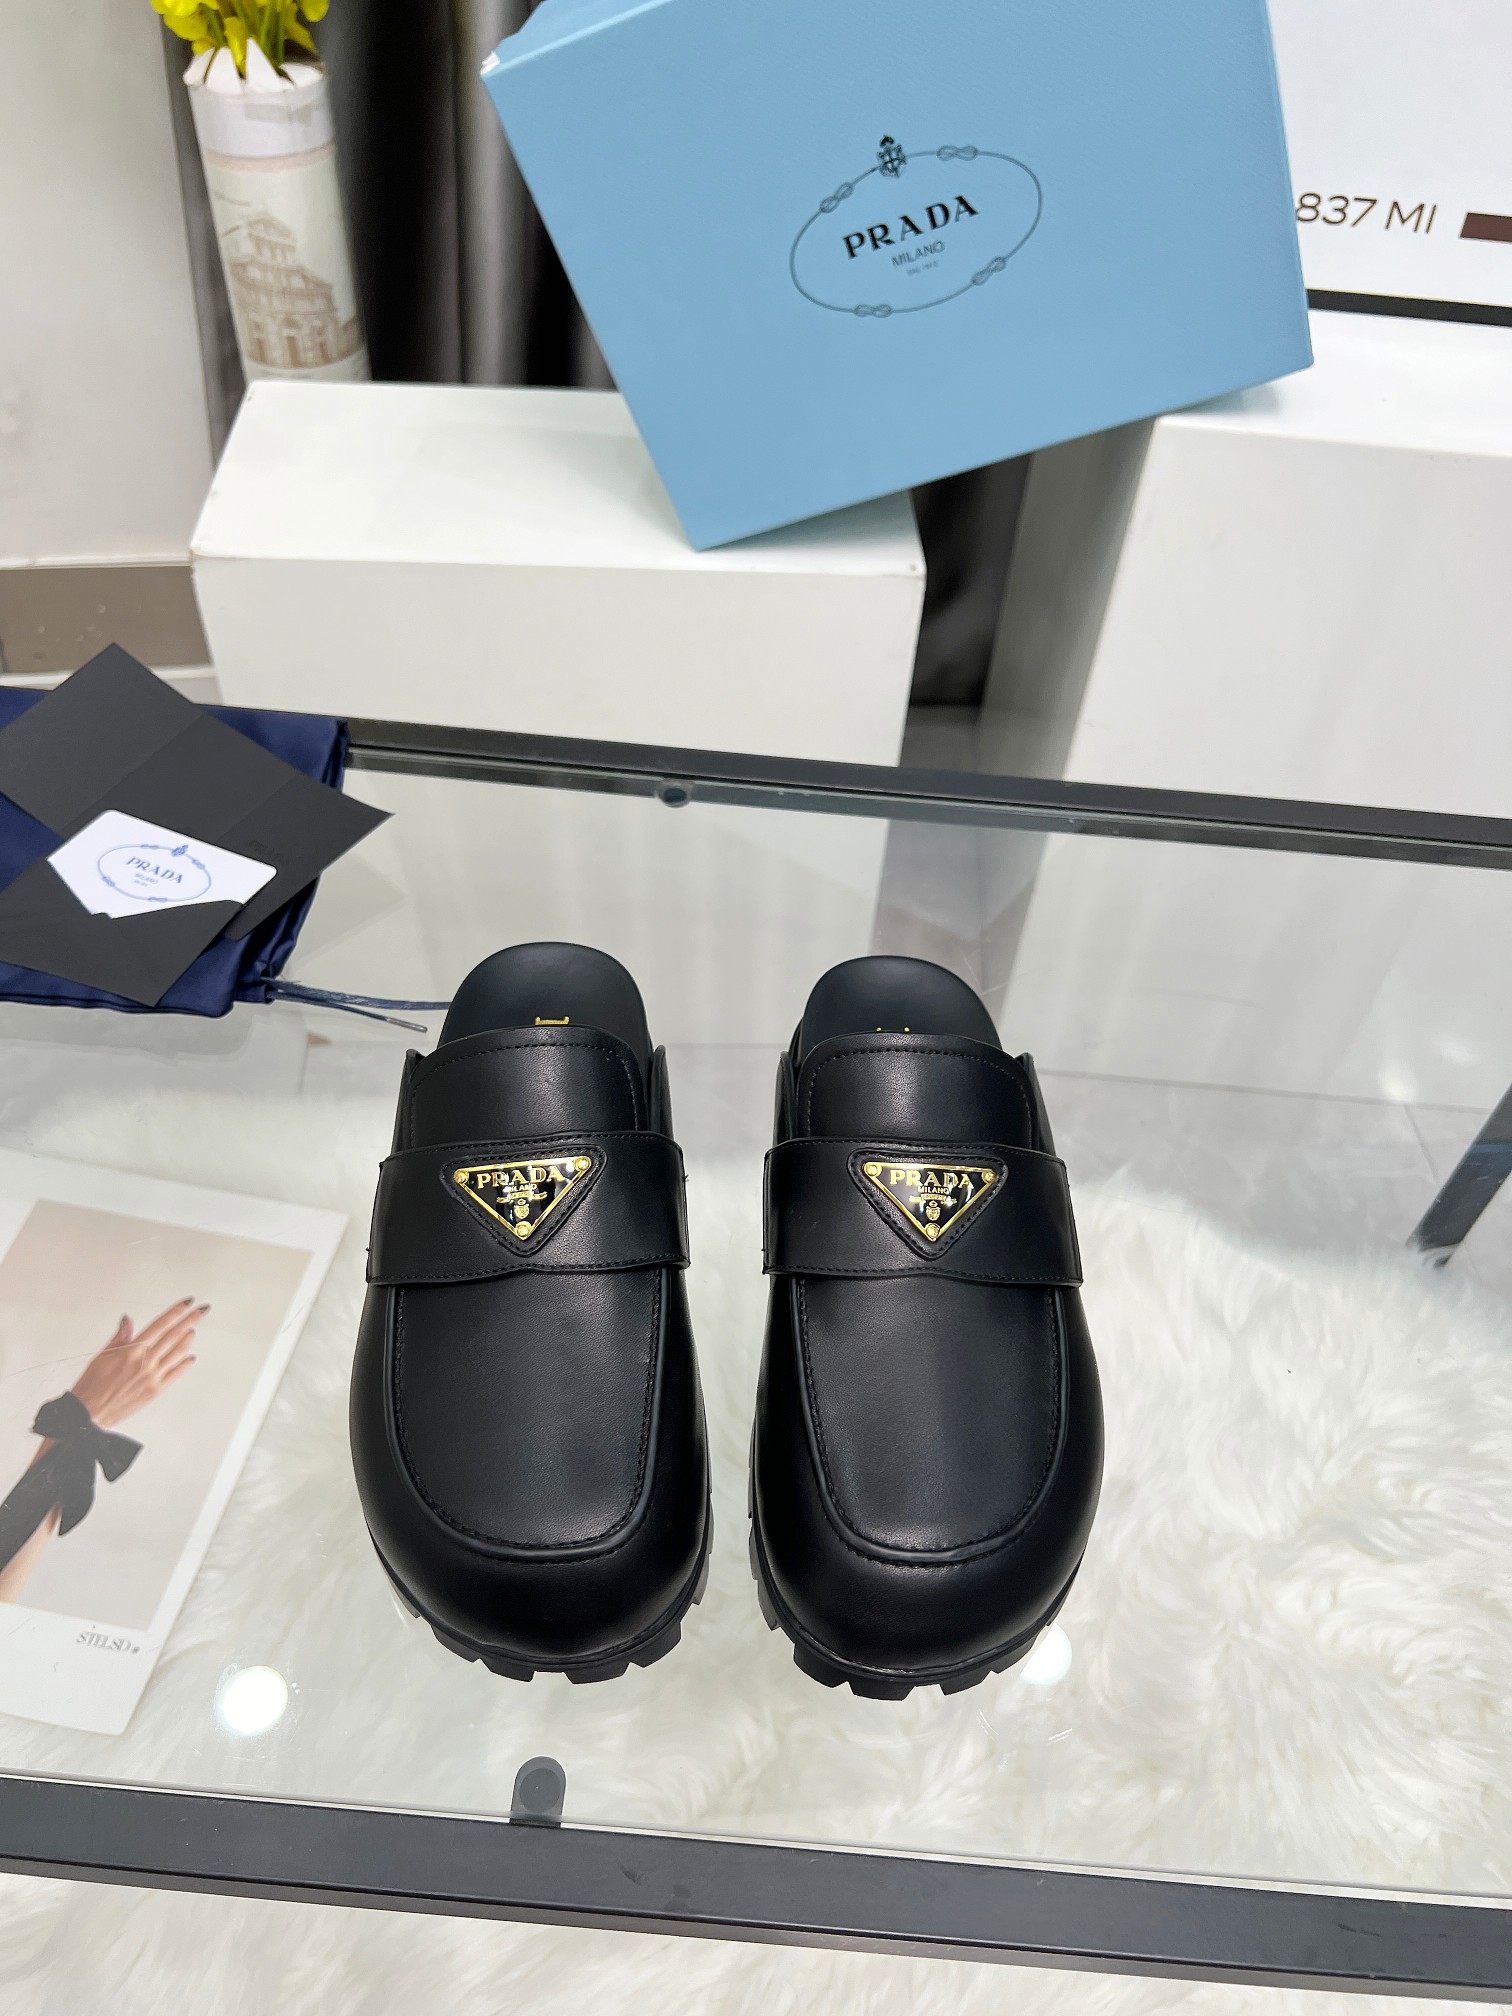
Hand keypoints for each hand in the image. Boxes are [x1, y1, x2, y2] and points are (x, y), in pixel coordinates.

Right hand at [69, 1300, 203, 1428]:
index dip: (176, 1312)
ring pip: (177, 1352)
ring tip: (193, 1330)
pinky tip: (189, 1357)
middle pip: (174, 1335)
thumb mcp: (102, 1355)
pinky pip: (176, 1373)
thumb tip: (128, 1320)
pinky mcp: (156, 1390)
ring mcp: (153, 1376)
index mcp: (132, 1350)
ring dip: (187, 1339)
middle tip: (201, 1311)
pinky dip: (184, 1363)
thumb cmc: (91, 1386)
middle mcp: (146, 1361)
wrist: (90, 1413)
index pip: (160, 1324)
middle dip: (190, 1320)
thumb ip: (120, 1337)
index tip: (186, 1303)